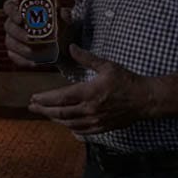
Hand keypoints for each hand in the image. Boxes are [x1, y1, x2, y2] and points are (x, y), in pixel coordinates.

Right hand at [3, 0, 72, 67]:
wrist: (63, 43)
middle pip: (8, 26)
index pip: (9, 7)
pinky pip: (14, 56)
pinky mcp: (15, 52)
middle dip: (17, 32)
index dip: (11, 12)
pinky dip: (22, 60)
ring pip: (9, 42)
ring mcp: (12, 38)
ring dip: (19, 47)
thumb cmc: (60, 25)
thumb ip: (66, 14)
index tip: (20, 18)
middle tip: (28, 37)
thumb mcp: (65, 18)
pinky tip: (32, 62)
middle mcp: (14, 23)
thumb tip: (63, 13)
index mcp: (21, 9)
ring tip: (31, 52)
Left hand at [27, 45, 155, 133]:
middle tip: (32, 106)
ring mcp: (95, 121)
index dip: (45, 99)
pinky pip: (80, 130)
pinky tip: (64, 123)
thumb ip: (86, 58)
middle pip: (60, 112)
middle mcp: (90, 109)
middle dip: (44, 110)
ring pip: (68, 123)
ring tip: (44, 113)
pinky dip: (69, 127)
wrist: (144, 99)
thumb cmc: (127, 80)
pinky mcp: (101, 127)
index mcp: (89, 92)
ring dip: (54, 118)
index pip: (61, 97)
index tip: (34, 97)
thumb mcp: (107, 65)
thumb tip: (71, 47)